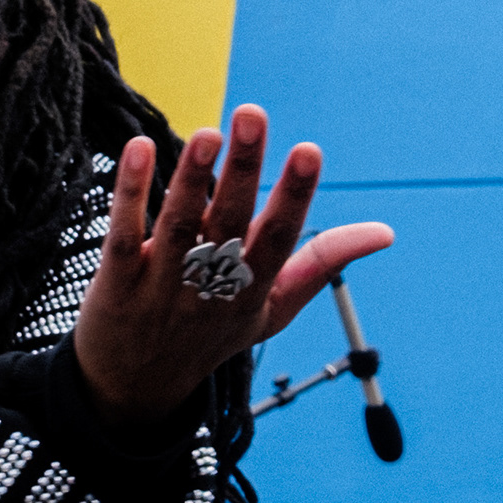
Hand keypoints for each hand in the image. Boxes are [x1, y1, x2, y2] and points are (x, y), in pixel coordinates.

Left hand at [73, 106, 392, 424]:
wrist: (137, 386)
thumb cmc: (213, 334)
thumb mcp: (274, 307)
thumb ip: (323, 263)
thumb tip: (386, 233)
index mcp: (253, 289)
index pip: (280, 239)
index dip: (295, 197)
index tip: (309, 151)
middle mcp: (210, 287)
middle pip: (229, 222)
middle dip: (243, 169)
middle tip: (251, 115)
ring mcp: (161, 286)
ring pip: (178, 227)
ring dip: (191, 177)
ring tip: (206, 133)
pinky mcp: (117, 283)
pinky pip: (124, 235)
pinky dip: (131, 194)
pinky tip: (138, 149)